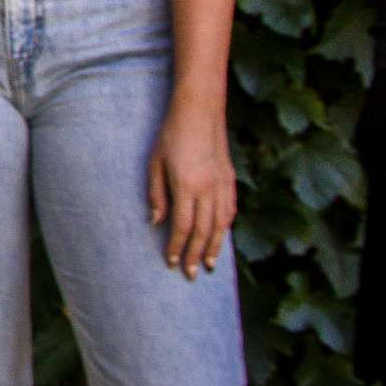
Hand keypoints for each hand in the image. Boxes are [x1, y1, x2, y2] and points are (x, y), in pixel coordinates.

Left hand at [148, 97, 236, 277]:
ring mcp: (222, 184)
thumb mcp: (155, 163)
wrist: (200, 111)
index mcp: (186, 186)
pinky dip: (225, 227)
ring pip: (220, 225)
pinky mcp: (230, 179)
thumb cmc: (171, 135)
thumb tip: (156, 222)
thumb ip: (157, 194)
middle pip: (204, 232)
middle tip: (192, 275)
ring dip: (215, 247)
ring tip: (210, 265)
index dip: (177, 247)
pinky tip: (221, 237)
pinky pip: (230, 210)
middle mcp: (208, 189)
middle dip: (197, 255)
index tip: (172, 263)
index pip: (183, 227)